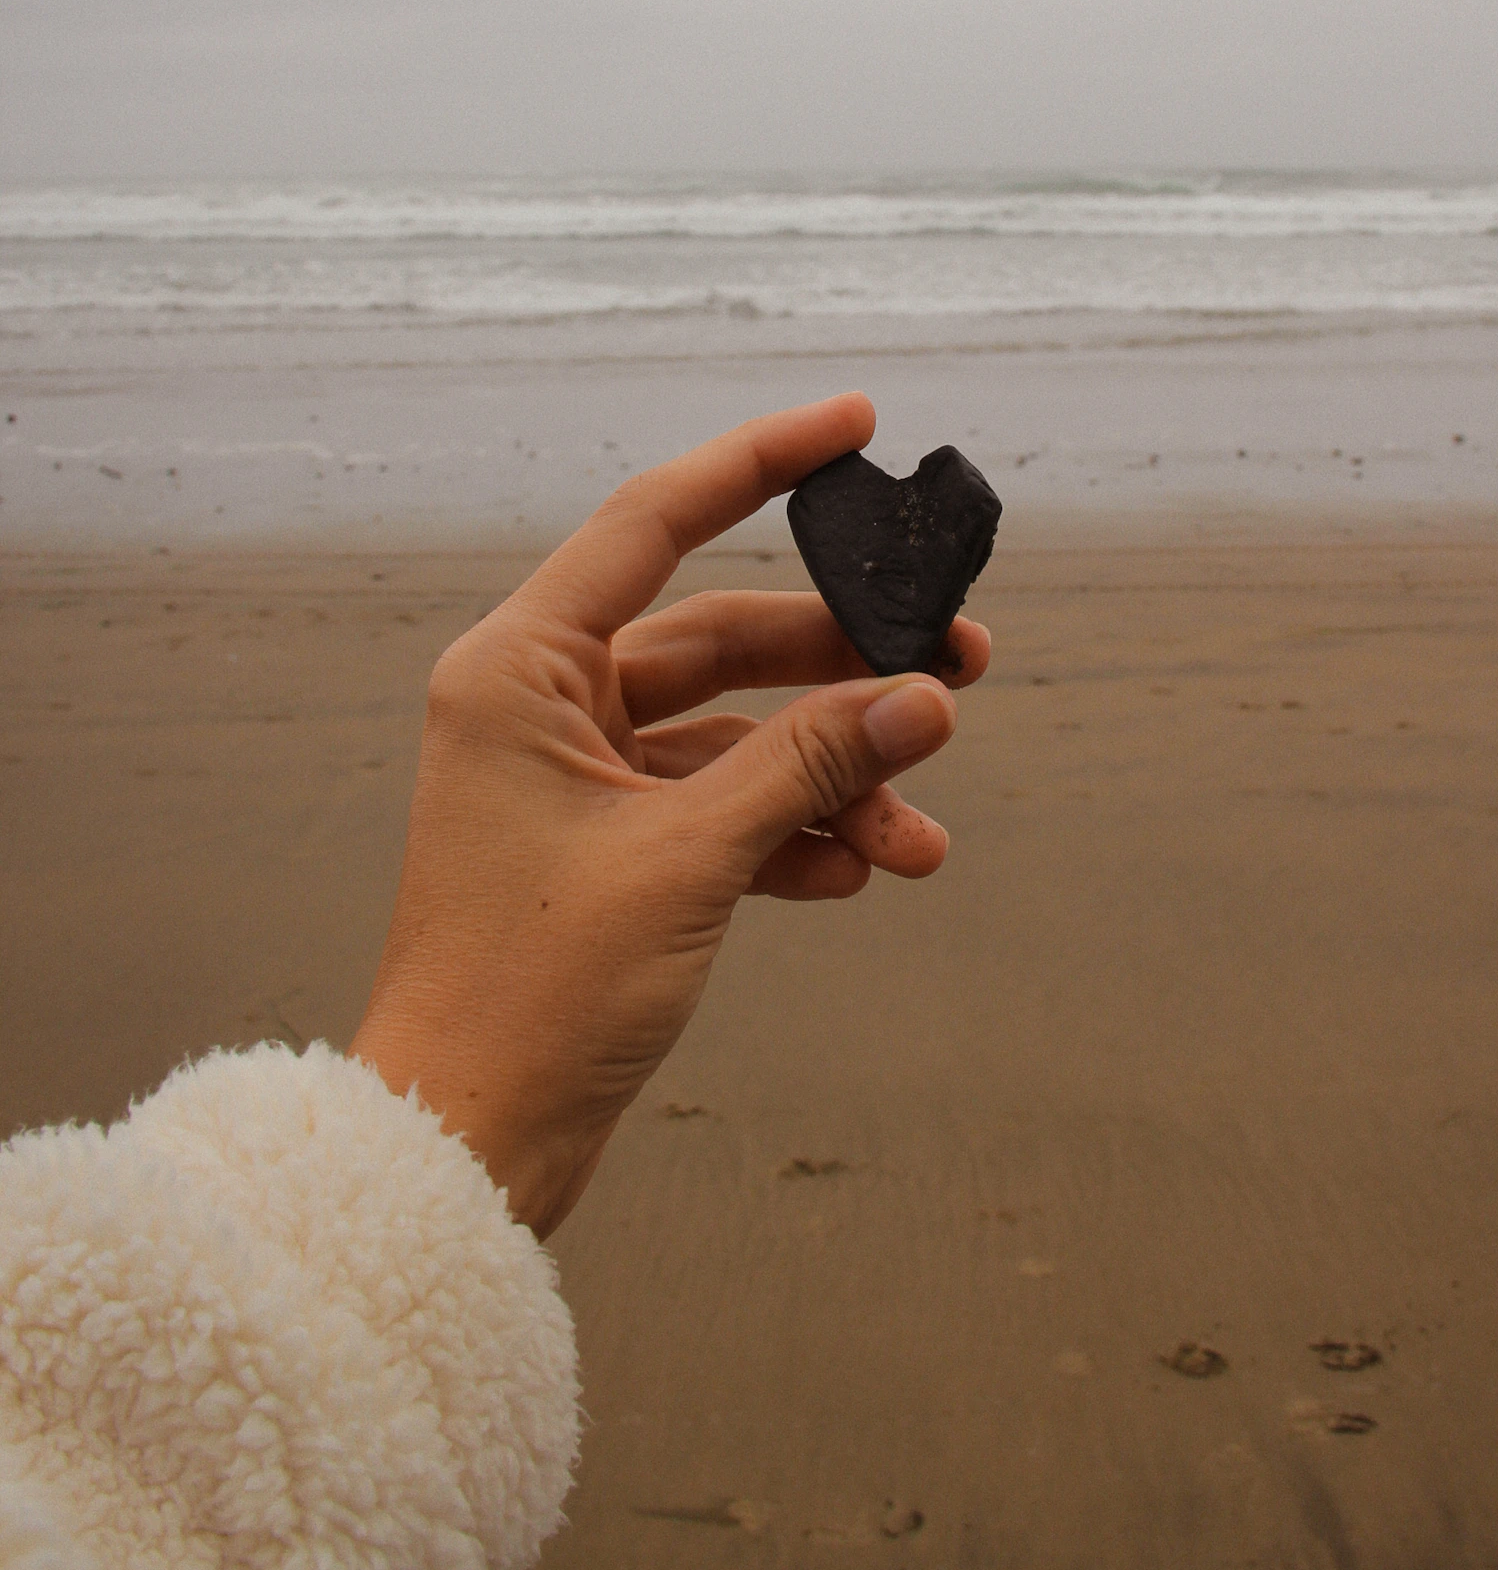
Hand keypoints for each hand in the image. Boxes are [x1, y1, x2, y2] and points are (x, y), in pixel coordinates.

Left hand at [348, 393, 987, 1236]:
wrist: (464, 1145)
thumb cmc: (529, 995)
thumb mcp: (687, 861)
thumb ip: (807, 763)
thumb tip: (921, 697)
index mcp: (519, 669)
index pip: (656, 520)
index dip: (760, 461)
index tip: (855, 424)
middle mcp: (541, 705)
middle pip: (723, 638)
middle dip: (843, 663)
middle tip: (962, 664)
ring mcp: (575, 779)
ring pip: (737, 735)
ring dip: (831, 774)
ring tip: (920, 828)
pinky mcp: (608, 850)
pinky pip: (723, 808)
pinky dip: (794, 833)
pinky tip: (862, 871)